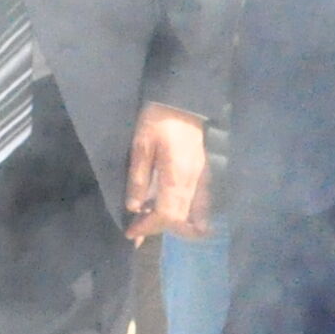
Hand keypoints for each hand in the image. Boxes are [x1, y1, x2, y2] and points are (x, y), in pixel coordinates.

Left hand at [125, 104, 209, 241]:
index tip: (130, 231)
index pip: (167, 215)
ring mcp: (202, 179)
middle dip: (158, 228)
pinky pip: (200, 204)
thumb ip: (138, 178)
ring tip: (150, 220)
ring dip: (173, 224)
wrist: (181, 102)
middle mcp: (194, 182)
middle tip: (137, 227)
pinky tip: (168, 211)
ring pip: (194, 215)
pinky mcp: (203, 174)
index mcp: (178, 176)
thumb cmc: (157, 121)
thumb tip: (134, 207)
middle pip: (181, 220)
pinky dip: (186, 215)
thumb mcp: (141, 147)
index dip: (148, 227)